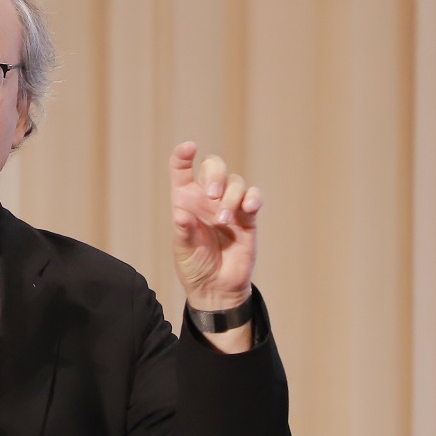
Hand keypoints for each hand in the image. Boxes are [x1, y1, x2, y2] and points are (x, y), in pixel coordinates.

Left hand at [169, 141, 259, 309]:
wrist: (216, 287)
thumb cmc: (194, 265)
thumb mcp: (183, 250)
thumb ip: (183, 232)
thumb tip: (181, 214)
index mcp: (186, 200)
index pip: (182, 170)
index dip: (183, 155)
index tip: (189, 148)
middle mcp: (207, 199)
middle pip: (214, 167)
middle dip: (215, 174)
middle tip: (211, 194)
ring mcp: (230, 206)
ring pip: (236, 182)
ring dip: (231, 197)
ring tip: (223, 221)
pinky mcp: (248, 218)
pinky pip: (254, 198)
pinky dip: (252, 199)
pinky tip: (247, 209)